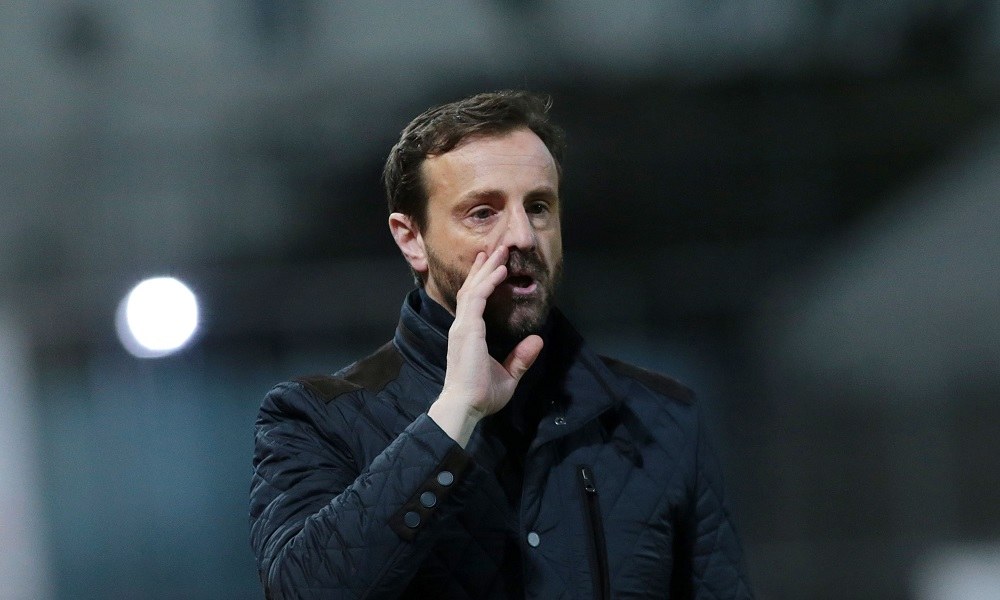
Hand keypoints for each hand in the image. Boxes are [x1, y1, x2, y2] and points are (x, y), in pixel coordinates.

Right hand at [427, 246, 543, 446]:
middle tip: (495, 248)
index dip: (482, 281)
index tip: (491, 265)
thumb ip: (521, 358)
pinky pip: (478, 299)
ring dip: (488, 268)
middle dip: (484, 268)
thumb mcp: (508, 375)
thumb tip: (537, 340)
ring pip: (475, 289)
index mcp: (469, 335)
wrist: (465, 406)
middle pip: (472, 289)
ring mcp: (463, 326)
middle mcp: (463, 326)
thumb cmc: (481, 395)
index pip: (474, 301)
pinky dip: (489, 283)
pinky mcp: (468, 329)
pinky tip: (500, 271)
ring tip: (499, 251)